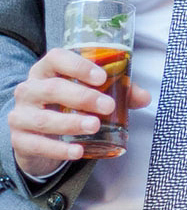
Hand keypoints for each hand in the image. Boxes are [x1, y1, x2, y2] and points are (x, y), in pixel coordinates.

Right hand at [7, 48, 150, 176]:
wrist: (38, 135)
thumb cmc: (67, 105)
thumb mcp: (90, 93)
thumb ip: (119, 92)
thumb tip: (144, 98)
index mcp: (46, 70)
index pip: (56, 58)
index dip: (78, 65)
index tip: (102, 77)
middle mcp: (29, 90)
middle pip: (52, 88)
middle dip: (83, 97)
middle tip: (108, 106)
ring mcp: (20, 115)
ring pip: (43, 118)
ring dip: (71, 123)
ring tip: (95, 126)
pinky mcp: (19, 140)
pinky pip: (37, 145)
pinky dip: (59, 149)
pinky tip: (77, 152)